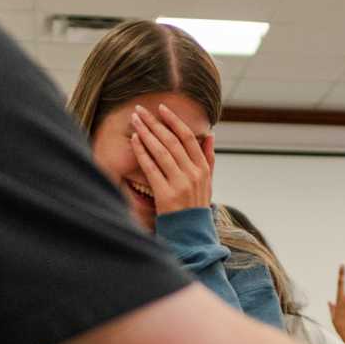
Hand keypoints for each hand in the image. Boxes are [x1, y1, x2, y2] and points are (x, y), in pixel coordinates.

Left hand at [129, 103, 213, 217]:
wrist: (191, 235)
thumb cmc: (196, 207)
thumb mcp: (208, 182)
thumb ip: (209, 158)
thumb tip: (210, 134)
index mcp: (203, 168)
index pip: (188, 137)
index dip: (174, 121)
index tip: (161, 108)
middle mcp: (193, 174)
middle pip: (172, 141)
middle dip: (154, 123)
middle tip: (140, 110)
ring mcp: (180, 184)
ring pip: (161, 151)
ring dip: (146, 133)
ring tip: (135, 120)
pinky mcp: (166, 195)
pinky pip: (151, 168)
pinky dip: (142, 152)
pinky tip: (134, 141)